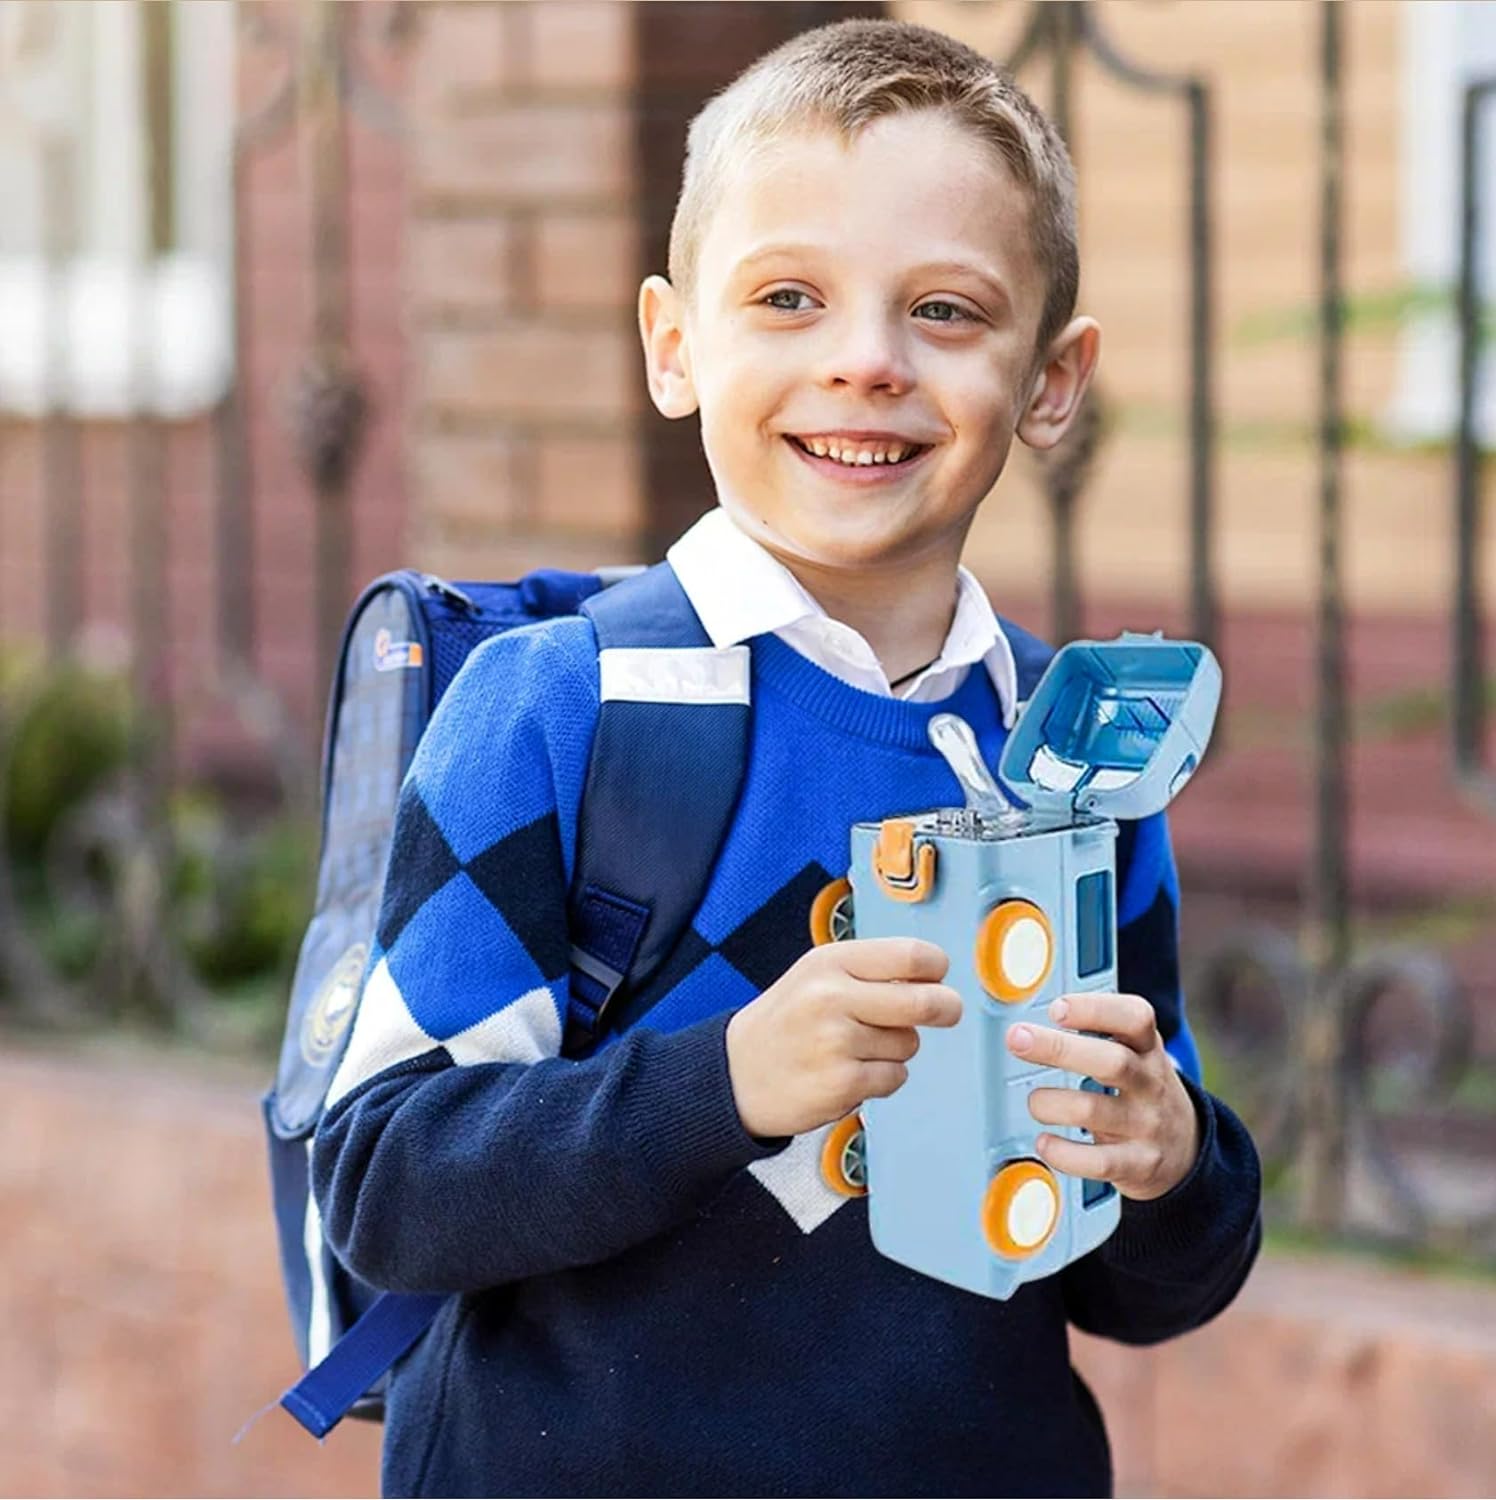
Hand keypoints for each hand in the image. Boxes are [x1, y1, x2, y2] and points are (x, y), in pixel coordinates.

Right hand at [726, 939, 961, 1138]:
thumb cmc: (788, 1020)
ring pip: (909, 1044)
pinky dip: (883, 1078)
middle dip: (945, 1007)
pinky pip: (895, 1077)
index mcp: (829, 962)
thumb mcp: (817, 974)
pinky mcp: (842, 1085)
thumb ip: (869, 970)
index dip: (935, 966)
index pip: (910, 955)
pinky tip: (851, 1071)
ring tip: (857, 1047)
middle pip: (924, 1001)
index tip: (937, 975)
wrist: (737, 1073)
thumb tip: (934, 977)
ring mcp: (836, 1043)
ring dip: (897, 1049)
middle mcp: (832, 998)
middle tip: (947, 1010)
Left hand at [1006, 992, 1200, 1201]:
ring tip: (1035, 1101)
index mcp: (1147, 1048)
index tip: (1057, 1008)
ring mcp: (1145, 1125)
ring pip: (1094, 1110)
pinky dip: (1063, 1153)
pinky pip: (1097, 1162)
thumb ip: (1096, 1032)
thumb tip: (1033, 1021)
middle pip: (1111, 1061)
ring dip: (1051, 1103)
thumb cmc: (1141, 1089)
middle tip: (1017, 1038)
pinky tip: (1045, 1143)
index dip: (1095, 1009)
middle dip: (1058, 1048)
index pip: (1135, 1017)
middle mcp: (1150, 1083)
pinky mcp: (1137, 1164)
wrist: (1185, 1149)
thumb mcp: (1134, 1052)